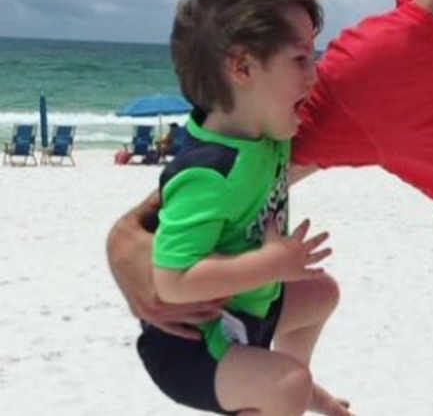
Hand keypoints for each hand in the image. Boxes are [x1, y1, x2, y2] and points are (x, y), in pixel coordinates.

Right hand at [106, 193, 225, 338]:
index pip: (193, 285)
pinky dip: (184, 330)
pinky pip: (168, 327)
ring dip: (204, 314)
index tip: (232, 282)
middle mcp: (154, 297)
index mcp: (158, 275)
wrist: (108, 252)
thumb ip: (163, 205)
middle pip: (191, 303)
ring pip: (184, 317)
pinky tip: (198, 334)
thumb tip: (180, 188)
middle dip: (213, 299)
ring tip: (224, 307)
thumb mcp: (142, 217)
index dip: (214, 285)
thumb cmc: (127, 234)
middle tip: (234, 294)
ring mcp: (148, 309)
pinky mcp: (144, 314)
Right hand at [261, 218, 331, 281]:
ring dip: (324, 253)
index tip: (308, 221)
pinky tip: (323, 270)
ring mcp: (302, 262)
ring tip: (330, 250)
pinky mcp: (300, 273)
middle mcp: (301, 251)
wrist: (269, 266)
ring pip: (316, 257)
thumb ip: (272, 225)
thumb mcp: (270, 235)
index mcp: (295, 241)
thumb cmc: (269, 249)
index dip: (305, 225)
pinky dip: (317, 272)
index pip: (301, 230)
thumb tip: (270, 215)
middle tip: (327, 233)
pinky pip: (310, 273)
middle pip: (314, 243)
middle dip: (321, 237)